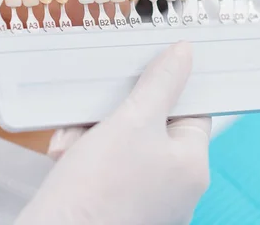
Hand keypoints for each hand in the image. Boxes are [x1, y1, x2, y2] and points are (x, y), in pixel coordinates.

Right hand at [15, 42, 210, 224]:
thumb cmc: (98, 188)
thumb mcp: (132, 121)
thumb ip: (161, 83)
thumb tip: (184, 53)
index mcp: (192, 166)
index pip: (192, 111)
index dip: (170, 87)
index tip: (148, 69)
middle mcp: (175, 186)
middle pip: (153, 125)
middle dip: (117, 112)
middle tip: (94, 110)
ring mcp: (148, 198)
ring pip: (125, 143)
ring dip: (94, 132)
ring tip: (72, 143)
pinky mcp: (119, 205)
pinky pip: (109, 165)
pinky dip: (88, 153)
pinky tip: (66, 157)